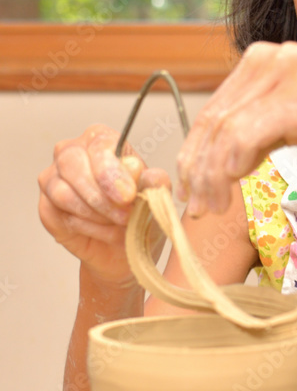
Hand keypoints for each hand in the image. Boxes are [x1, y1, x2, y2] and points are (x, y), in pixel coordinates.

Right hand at [38, 124, 170, 287]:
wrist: (124, 250)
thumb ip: (154, 183)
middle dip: (101, 195)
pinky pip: (58, 213)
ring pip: (63, 191)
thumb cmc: (140, 216)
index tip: (128, 195)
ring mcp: (54, 178)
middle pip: (72, 162)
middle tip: (125, 216)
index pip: (99, 143)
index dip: (111, 171)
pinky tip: (106, 232)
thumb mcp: (156, 199)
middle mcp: (73, 152)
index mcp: (102, 140)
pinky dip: (86, 226)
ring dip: (96, 214)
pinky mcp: (46, 205)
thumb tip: (146, 173)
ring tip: (120, 225)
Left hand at [176, 41, 296, 214]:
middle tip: (195, 206)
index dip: (193, 154)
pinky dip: (232, 161)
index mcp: (263, 58)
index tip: (190, 189)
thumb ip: (263, 128)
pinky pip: (249, 132)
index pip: (213, 110)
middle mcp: (268, 58)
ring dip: (211, 175)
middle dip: (196, 170)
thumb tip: (225, 161)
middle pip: (212, 120)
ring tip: (213, 206)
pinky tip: (233, 183)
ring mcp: (285, 74)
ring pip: (225, 130)